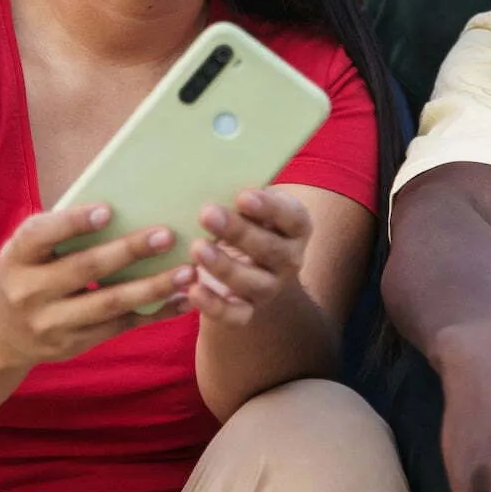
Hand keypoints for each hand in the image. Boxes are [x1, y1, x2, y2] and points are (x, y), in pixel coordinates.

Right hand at [0, 204, 194, 368]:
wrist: (1, 333)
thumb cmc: (26, 271)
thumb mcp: (26, 250)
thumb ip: (59, 231)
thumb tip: (122, 206)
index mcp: (17, 257)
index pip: (41, 235)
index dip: (74, 222)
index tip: (108, 210)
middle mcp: (30, 291)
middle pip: (85, 269)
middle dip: (128, 252)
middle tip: (166, 235)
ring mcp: (52, 323)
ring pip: (109, 304)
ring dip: (152, 287)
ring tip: (187, 271)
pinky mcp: (74, 344)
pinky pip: (121, 326)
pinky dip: (154, 313)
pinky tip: (182, 299)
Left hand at [186, 188, 311, 326]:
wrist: (250, 265)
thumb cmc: (246, 221)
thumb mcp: (250, 205)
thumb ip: (240, 196)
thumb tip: (209, 176)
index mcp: (296, 226)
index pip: (290, 217)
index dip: (268, 208)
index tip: (242, 196)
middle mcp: (290, 259)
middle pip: (270, 249)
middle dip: (238, 232)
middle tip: (207, 214)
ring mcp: (270, 288)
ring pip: (253, 283)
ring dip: (225, 266)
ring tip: (198, 248)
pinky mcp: (248, 312)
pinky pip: (236, 315)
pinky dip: (215, 306)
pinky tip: (193, 289)